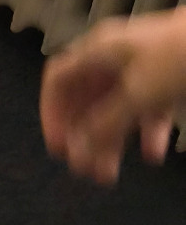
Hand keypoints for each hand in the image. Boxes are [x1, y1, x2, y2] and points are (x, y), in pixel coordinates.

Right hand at [40, 8, 185, 185]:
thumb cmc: (179, 53)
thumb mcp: (138, 93)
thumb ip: (106, 122)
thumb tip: (80, 145)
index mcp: (98, 51)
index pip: (58, 79)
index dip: (52, 112)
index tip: (58, 144)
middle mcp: (114, 58)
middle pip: (86, 99)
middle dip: (83, 135)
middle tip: (82, 166)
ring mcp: (141, 69)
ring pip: (115, 109)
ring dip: (110, 141)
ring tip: (108, 173)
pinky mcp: (166, 81)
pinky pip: (147, 111)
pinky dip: (145, 134)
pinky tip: (152, 155)